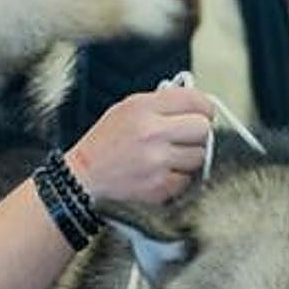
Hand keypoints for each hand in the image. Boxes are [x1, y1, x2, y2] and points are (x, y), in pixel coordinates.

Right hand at [66, 88, 213, 204]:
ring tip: (169, 157)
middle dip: (197, 133)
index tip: (204, 113)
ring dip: (189, 157)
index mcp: (143, 108)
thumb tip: (195, 104)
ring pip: (198, 157)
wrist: (83, 177)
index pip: (194, 101)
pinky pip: (187, 181)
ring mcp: (157, 163)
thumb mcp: (126, 109)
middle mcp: (152, 133)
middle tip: (186, 137)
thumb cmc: (105, 143)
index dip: (204, 107)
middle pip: (202, 129)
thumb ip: (160, 103)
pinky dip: (178, 178)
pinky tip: (161, 173)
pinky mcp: (159, 188)